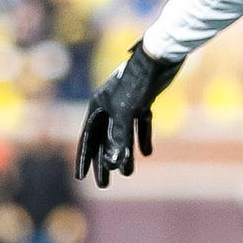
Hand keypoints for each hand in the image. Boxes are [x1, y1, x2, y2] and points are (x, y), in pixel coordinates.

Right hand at [75, 43, 182, 187]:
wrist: (160, 58)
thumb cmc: (138, 82)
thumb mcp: (127, 111)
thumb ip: (120, 136)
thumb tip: (115, 161)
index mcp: (98, 106)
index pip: (88, 138)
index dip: (85, 158)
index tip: (81, 177)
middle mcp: (109, 105)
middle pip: (104, 140)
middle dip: (103, 162)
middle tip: (104, 184)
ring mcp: (126, 104)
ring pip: (122, 134)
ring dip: (123, 153)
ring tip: (126, 173)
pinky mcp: (143, 102)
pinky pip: (140, 125)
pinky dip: (142, 138)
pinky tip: (146, 154)